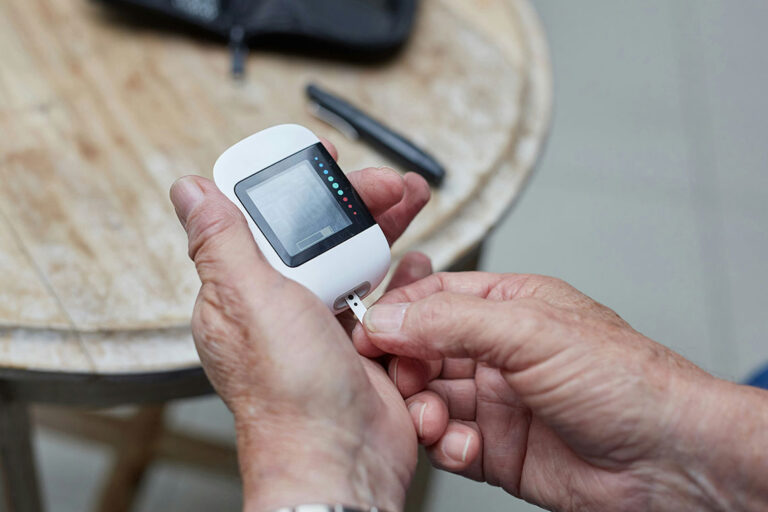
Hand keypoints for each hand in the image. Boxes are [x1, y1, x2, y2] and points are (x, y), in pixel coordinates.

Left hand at [170, 139, 430, 511]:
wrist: (343, 459)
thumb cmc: (289, 393)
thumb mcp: (250, 301)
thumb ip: (222, 243)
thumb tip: (190, 191)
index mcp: (242, 293)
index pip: (262, 221)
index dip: (292, 187)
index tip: (321, 161)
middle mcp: (281, 307)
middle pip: (317, 235)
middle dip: (354, 202)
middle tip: (386, 183)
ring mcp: (323, 325)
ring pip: (353, 259)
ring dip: (384, 227)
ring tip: (411, 200)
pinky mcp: (361, 343)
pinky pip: (382, 296)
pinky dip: (401, 275)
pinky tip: (417, 259)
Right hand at [354, 272, 767, 510]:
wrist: (668, 460)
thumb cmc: (625, 381)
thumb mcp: (531, 332)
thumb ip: (451, 321)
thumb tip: (388, 316)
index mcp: (508, 308)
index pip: (433, 298)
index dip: (396, 314)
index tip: (367, 332)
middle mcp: (498, 353)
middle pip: (422, 351)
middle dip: (405, 368)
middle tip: (402, 381)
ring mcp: (497, 402)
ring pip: (430, 400)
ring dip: (423, 411)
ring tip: (435, 419)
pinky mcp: (498, 448)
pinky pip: (449, 443)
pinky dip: (447, 446)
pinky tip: (465, 446)